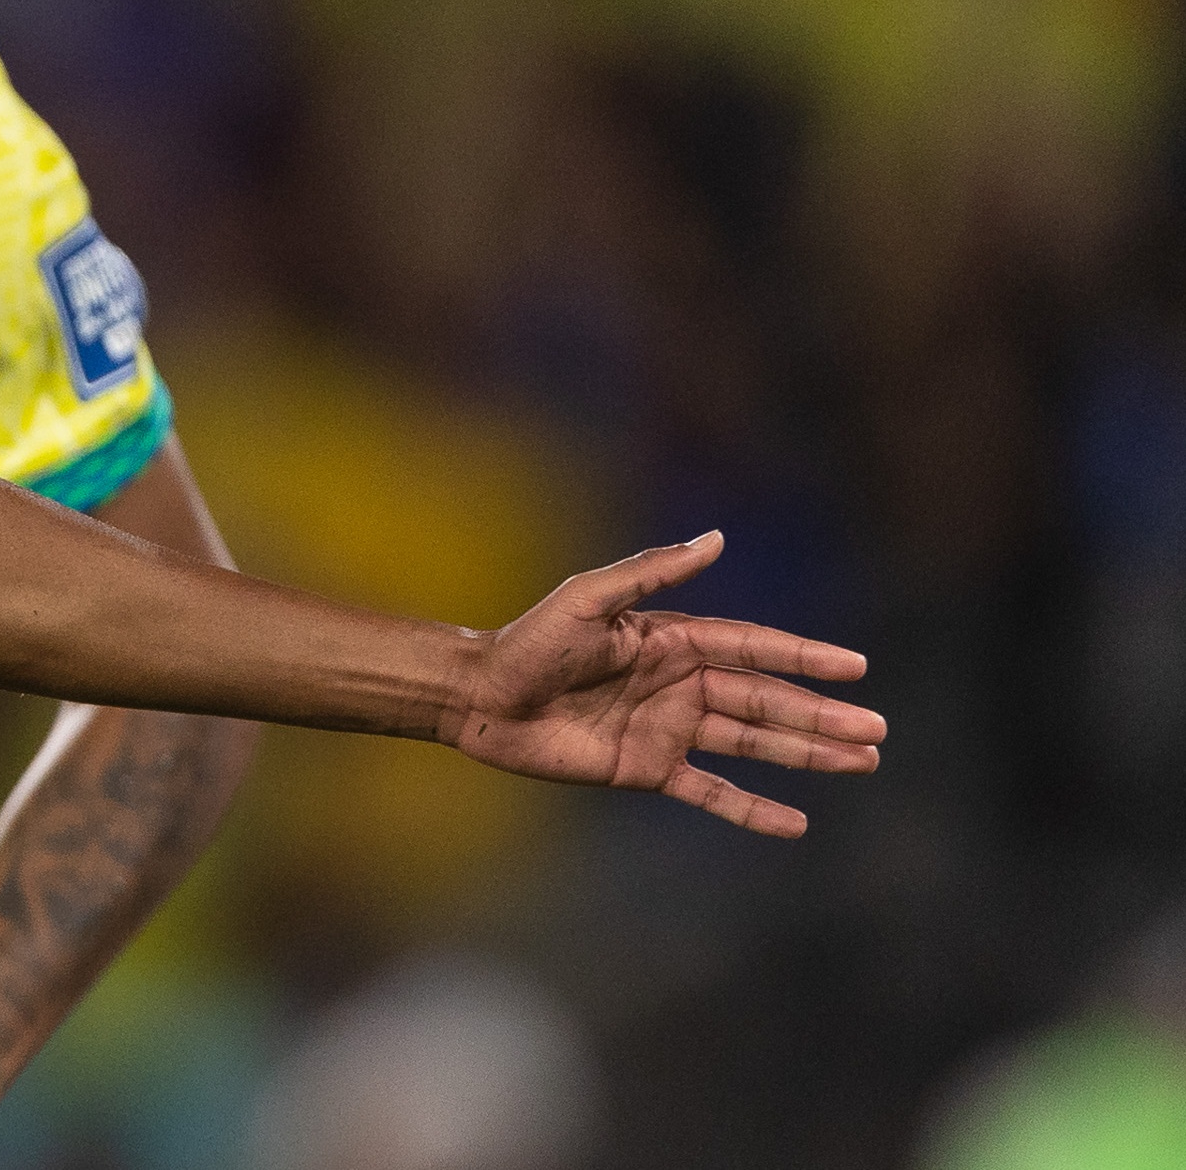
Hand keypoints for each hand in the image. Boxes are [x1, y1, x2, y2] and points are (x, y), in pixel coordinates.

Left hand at [447, 531, 883, 835]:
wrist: (482, 698)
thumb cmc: (529, 641)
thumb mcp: (589, 599)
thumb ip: (652, 573)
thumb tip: (716, 537)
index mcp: (673, 641)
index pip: (754, 649)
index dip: (805, 658)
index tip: (856, 668)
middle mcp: (680, 685)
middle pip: (766, 701)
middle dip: (822, 716)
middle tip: (878, 732)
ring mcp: (668, 729)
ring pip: (753, 744)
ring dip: (806, 754)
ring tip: (863, 763)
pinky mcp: (647, 770)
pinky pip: (711, 792)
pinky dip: (752, 809)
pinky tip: (796, 823)